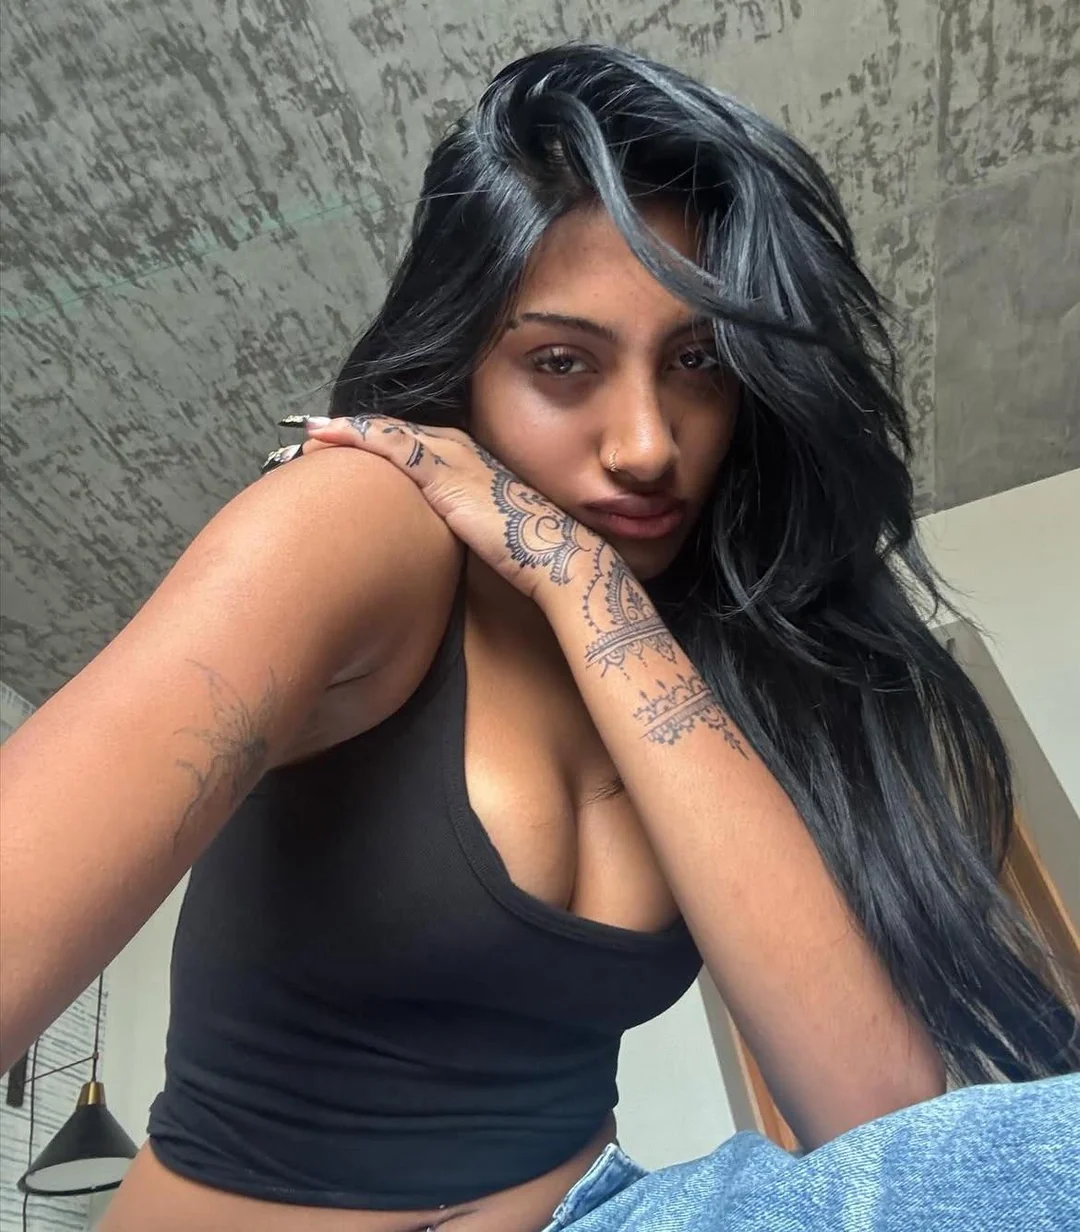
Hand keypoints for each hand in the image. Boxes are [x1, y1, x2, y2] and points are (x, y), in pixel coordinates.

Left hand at [270, 414, 605, 602]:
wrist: (553, 556)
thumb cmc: (523, 554)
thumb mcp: (480, 533)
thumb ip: (454, 527)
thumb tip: (425, 546)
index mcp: (468, 463)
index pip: (412, 444)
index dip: (376, 442)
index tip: (341, 446)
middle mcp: (459, 450)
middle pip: (396, 432)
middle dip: (355, 430)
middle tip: (313, 433)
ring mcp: (452, 458)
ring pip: (388, 432)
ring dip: (348, 429)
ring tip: (312, 432)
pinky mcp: (444, 473)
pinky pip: (391, 444)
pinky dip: (357, 435)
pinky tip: (329, 434)